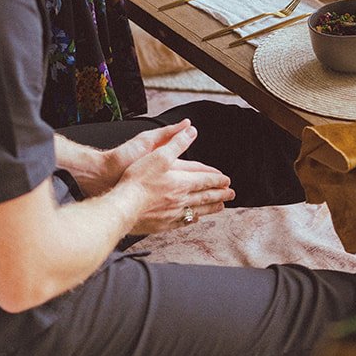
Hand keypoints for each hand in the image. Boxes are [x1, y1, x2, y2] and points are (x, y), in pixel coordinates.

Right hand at [113, 121, 234, 233]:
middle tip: (231, 194)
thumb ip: (177, 143)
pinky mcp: (163, 224)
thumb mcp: (159, 154)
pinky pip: (184, 222)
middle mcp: (181, 199)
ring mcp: (173, 213)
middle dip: (220, 194)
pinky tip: (194, 220)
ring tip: (220, 207)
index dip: (217, 179)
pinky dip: (193, 220)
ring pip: (198, 211)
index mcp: (182, 181)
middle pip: (205, 197)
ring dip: (211, 208)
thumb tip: (191, 131)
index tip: (227, 181)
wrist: (124, 206)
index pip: (205, 180)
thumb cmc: (139, 180)